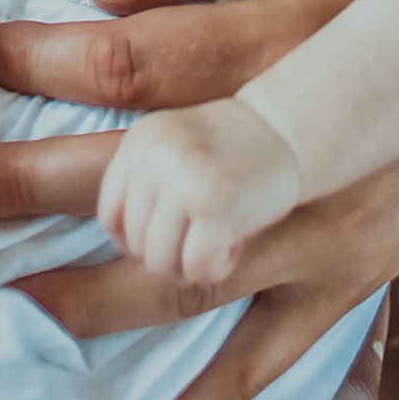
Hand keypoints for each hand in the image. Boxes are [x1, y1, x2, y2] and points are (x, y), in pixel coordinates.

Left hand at [0, 0, 398, 399]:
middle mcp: (308, 159)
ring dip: (75, 304)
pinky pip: (261, 364)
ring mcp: (329, 237)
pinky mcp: (347, 283)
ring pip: (181, 286)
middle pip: (138, 184)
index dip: (38, 63)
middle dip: (21, 192)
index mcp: (291, 49)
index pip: (134, 65)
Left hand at [96, 98, 301, 291]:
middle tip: (202, 241)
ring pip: (160, 263)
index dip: (135, 241)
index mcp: (140, 142)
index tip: (167, 239)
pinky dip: (216, 269)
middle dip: (169, 256)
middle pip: (135, 245)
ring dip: (191, 268)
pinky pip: (196, 269)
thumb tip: (122, 248)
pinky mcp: (217, 206)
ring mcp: (184, 180)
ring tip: (218, 244)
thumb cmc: (234, 152)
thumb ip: (145, 186)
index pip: (110, 215)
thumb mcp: (176, 149)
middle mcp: (155, 156)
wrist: (288, 130)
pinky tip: (235, 247)